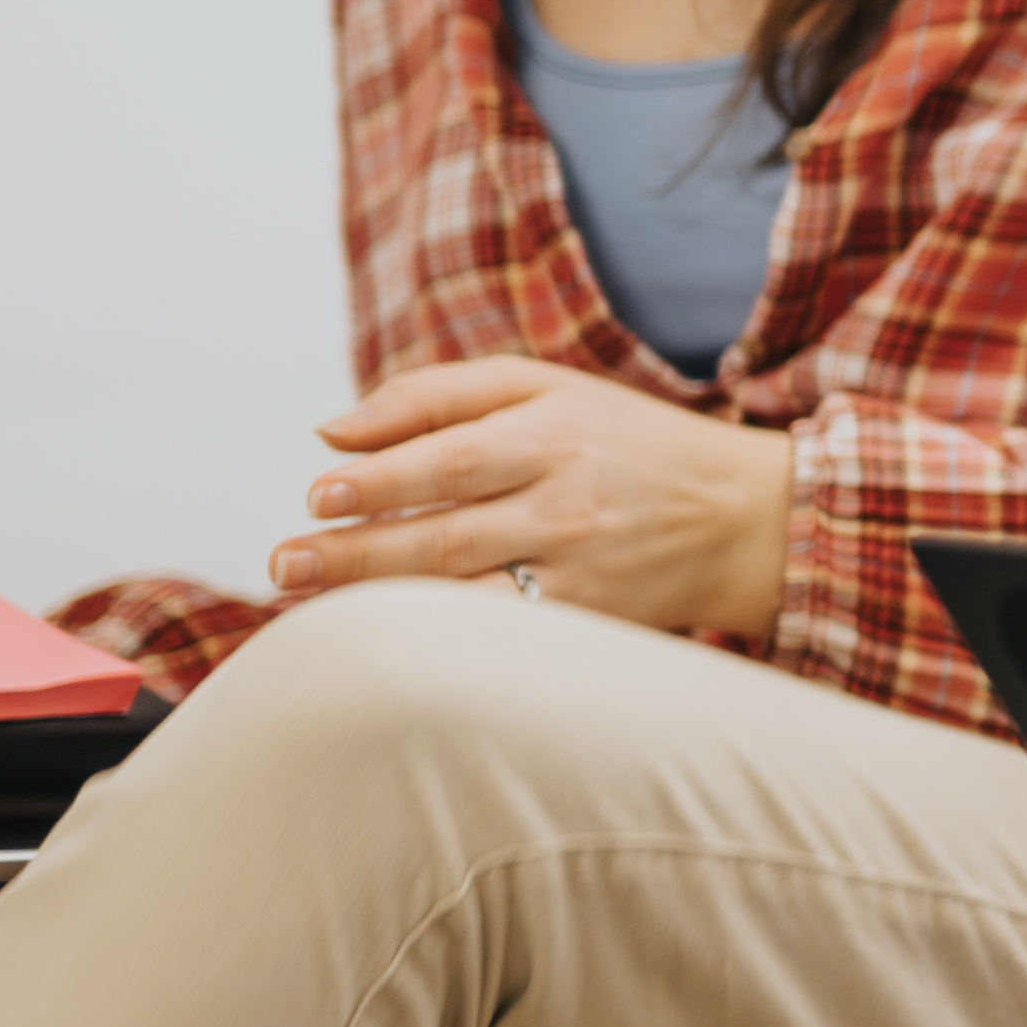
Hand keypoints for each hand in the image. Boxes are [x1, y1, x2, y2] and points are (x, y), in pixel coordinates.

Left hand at [275, 357, 802, 643]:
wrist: (742, 518)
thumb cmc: (623, 440)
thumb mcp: (546, 388)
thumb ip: (437, 396)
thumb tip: (333, 431)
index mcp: (555, 433)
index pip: (453, 455)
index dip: (382, 477)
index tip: (319, 492)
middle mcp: (566, 504)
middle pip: (444, 532)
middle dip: (356, 551)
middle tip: (285, 563)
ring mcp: (578, 571)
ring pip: (463, 592)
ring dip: (377, 599)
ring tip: (304, 603)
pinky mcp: (585, 623)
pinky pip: (498, 633)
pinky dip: (436, 636)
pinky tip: (381, 638)